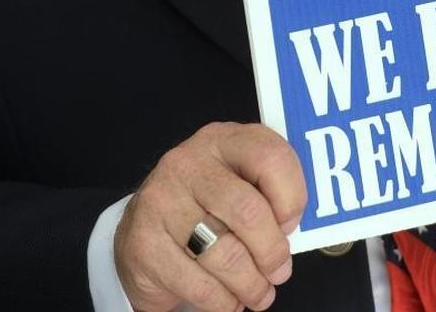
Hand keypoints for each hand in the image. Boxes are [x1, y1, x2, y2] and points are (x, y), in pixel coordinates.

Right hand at [114, 123, 306, 311]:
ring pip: (225, 253)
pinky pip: (199, 284)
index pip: (271, 157)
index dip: (292, 198)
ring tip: (258, 293)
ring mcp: (162, 200)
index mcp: (222, 140)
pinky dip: (223, 301)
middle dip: (272, 251)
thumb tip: (292, 232)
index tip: (291, 225)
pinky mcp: (145, 243)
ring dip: (251, 284)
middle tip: (279, 271)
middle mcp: (188, 163)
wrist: (143, 228)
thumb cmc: (206, 206)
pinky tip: (229, 300)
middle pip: (248, 210)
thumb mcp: (237, 182)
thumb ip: (268, 194)